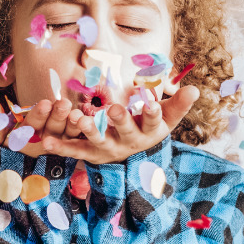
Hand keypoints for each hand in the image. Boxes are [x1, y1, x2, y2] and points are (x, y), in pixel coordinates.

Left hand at [0, 85, 200, 164]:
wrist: (133, 155)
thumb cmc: (149, 127)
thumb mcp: (167, 117)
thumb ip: (179, 104)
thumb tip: (197, 88)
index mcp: (150, 131)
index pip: (155, 120)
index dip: (154, 113)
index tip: (152, 104)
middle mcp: (129, 142)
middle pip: (126, 130)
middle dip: (121, 120)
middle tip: (115, 109)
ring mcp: (108, 149)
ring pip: (99, 141)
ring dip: (89, 130)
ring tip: (80, 119)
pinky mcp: (89, 153)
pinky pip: (74, 150)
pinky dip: (61, 146)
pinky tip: (46, 141)